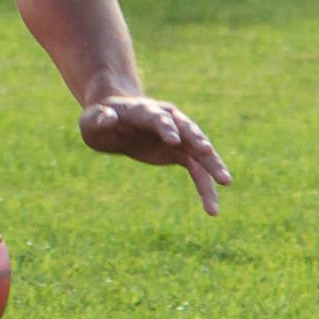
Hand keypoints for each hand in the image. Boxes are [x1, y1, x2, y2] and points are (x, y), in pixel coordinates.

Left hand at [78, 95, 230, 215]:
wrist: (114, 118)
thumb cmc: (100, 119)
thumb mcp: (91, 120)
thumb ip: (100, 119)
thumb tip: (109, 119)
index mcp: (144, 110)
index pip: (158, 117)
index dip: (165, 127)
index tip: (173, 140)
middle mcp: (167, 120)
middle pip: (187, 129)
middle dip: (197, 140)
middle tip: (208, 152)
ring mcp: (178, 136)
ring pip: (200, 150)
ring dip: (212, 164)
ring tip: (226, 181)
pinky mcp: (180, 152)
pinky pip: (198, 169)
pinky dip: (206, 186)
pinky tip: (212, 208)